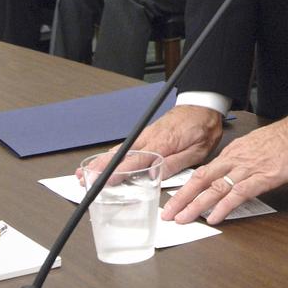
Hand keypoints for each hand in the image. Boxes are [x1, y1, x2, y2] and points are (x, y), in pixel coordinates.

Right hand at [78, 104, 223, 184]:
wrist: (204, 106)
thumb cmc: (203, 128)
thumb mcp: (197, 151)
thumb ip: (176, 164)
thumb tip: (155, 176)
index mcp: (163, 144)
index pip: (136, 161)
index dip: (118, 172)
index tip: (104, 181)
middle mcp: (150, 137)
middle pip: (121, 155)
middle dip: (101, 168)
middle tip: (84, 179)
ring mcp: (146, 134)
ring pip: (119, 149)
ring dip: (101, 161)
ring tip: (84, 172)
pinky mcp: (147, 133)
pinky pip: (126, 144)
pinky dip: (111, 153)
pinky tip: (102, 160)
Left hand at [162, 117, 287, 225]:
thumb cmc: (285, 138)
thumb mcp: (256, 146)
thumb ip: (242, 160)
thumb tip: (232, 175)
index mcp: (233, 152)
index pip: (203, 172)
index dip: (186, 188)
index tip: (174, 200)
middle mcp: (236, 160)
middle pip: (202, 180)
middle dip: (182, 198)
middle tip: (168, 214)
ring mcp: (248, 169)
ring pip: (216, 188)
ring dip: (197, 205)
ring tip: (183, 219)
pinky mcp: (264, 177)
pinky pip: (239, 194)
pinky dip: (225, 206)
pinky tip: (214, 217)